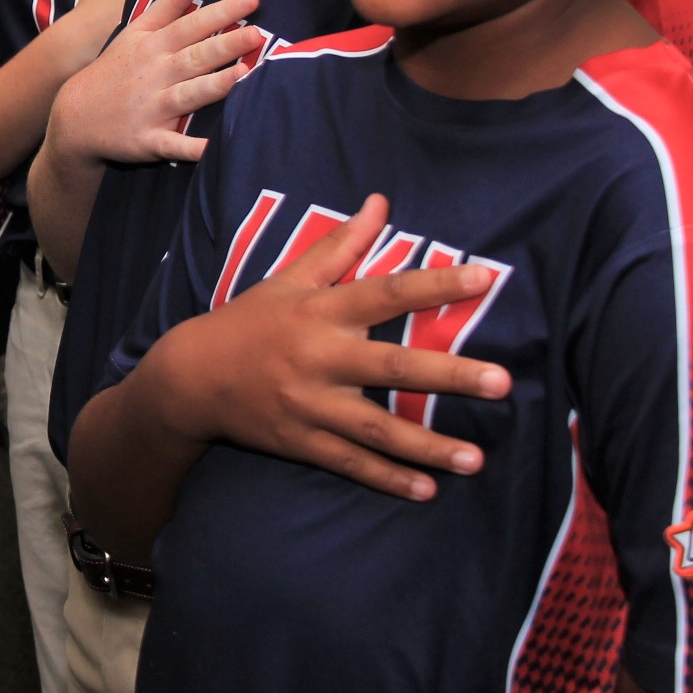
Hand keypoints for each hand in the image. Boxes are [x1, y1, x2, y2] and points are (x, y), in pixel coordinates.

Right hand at [46, 0, 264, 166]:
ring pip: (188, 95)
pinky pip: (172, 144)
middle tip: (256, 34)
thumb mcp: (136, 30)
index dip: (222, 11)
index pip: (193, 24)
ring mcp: (153, 107)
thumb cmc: (114, 68)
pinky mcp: (148, 139)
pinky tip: (211, 150)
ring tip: (241, 77)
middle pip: (196, 56)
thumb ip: (169, 2)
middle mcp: (157, 74)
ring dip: (213, 87)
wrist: (75, 116)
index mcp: (155, 46)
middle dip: (225, 45)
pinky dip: (190, 149)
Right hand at [148, 194, 510, 501]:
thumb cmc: (249, 322)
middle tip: (501, 381)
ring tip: (475, 459)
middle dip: (448, 374)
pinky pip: (351, 463)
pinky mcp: (301, 441)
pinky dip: (387, 479)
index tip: (485, 278)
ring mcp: (310, 404)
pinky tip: (427, 491)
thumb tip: (381, 202)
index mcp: (321, 311)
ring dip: (427, 445)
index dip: (435, 283)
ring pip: (377, 427)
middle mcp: (319, 357)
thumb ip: (340, 245)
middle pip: (392, 365)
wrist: (190, 378)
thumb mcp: (289, 278)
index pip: (386, 292)